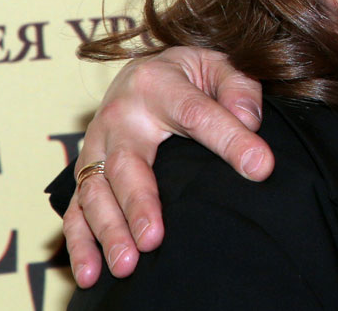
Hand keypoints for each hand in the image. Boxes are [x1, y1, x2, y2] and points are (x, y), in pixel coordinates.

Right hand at [63, 46, 271, 286]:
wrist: (143, 71)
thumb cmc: (189, 74)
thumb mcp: (218, 64)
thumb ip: (238, 87)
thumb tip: (250, 120)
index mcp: (158, 84)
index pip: (198, 114)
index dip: (231, 140)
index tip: (260, 168)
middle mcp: (120, 115)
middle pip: (128, 164)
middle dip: (139, 204)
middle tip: (153, 240)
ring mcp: (98, 145)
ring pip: (96, 191)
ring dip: (108, 230)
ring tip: (127, 263)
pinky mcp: (86, 170)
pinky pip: (76, 208)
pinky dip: (80, 241)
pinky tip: (91, 272)